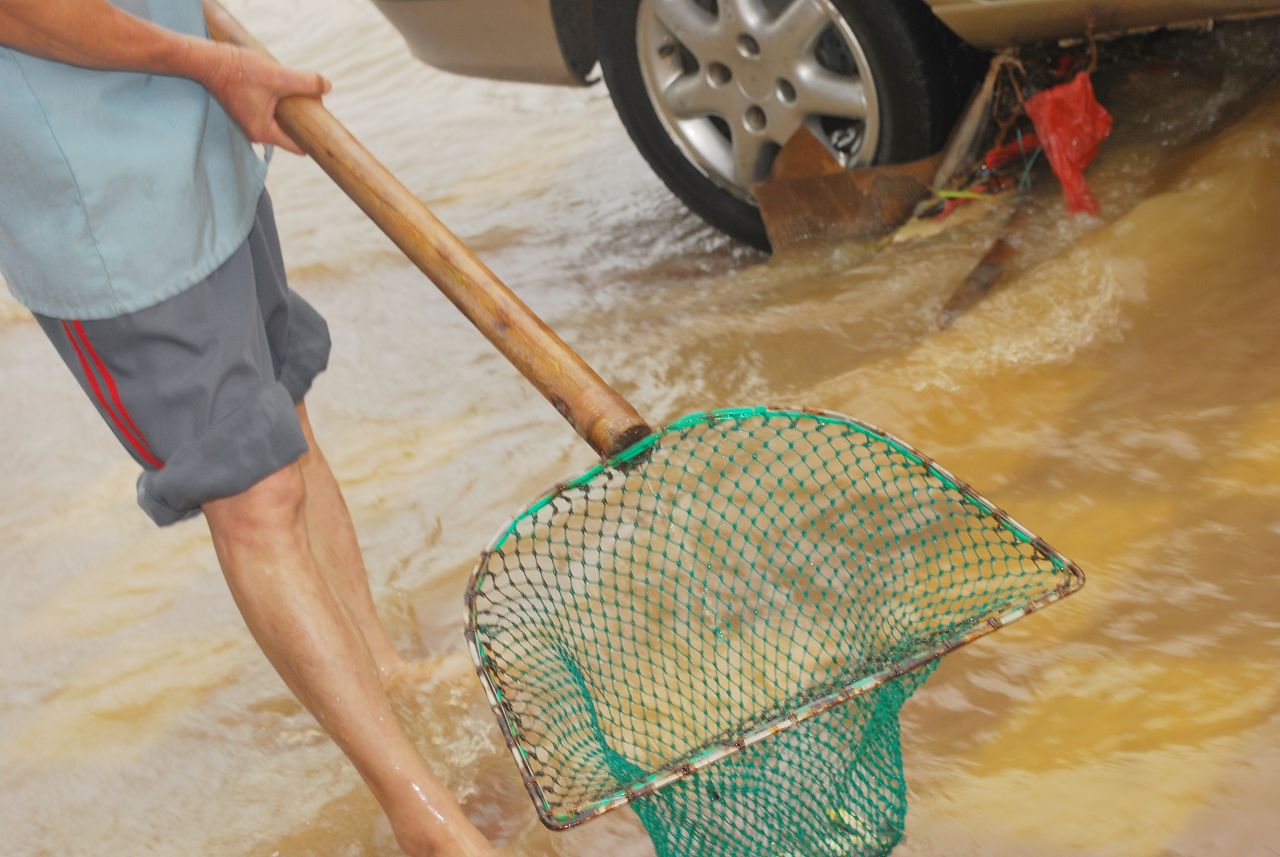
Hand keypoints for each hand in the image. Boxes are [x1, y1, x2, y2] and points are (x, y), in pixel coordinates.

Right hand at [198, 42, 330, 154]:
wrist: (208, 60)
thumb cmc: (239, 70)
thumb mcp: (278, 76)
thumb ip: (305, 82)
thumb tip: (327, 86)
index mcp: (264, 133)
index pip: (298, 146)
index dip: (314, 136)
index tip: (325, 123)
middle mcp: (256, 133)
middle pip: (292, 133)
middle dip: (304, 119)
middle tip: (315, 100)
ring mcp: (251, 122)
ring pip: (282, 121)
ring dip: (292, 108)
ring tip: (300, 90)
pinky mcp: (247, 110)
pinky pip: (272, 112)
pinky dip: (281, 102)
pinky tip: (285, 87)